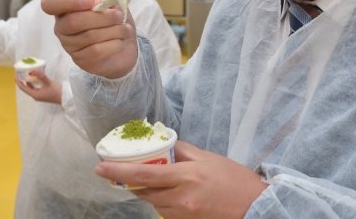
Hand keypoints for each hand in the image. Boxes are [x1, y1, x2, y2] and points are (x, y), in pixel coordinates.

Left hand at [15, 69, 61, 103]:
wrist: (66, 98)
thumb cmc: (57, 91)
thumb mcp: (48, 82)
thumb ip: (40, 76)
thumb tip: (32, 70)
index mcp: (34, 95)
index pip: (22, 87)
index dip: (18, 81)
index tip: (15, 74)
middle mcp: (35, 96)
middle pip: (25, 87)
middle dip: (22, 80)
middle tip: (20, 72)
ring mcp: (39, 95)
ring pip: (30, 87)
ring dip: (27, 81)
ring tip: (26, 73)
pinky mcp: (43, 94)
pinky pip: (35, 87)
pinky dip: (33, 82)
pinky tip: (35, 77)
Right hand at [41, 0, 137, 78]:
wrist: (125, 43)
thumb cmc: (112, 18)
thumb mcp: (109, 0)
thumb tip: (95, 0)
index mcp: (65, 8)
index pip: (50, 3)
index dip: (68, 0)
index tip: (90, 0)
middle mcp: (61, 27)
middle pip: (73, 21)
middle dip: (102, 17)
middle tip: (119, 15)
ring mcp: (69, 45)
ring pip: (89, 36)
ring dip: (113, 30)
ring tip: (125, 28)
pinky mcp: (81, 60)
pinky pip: (96, 51)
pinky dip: (114, 43)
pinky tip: (121, 40)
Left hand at [95, 141, 267, 218]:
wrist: (256, 208)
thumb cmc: (234, 180)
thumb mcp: (209, 158)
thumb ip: (183, 151)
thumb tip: (163, 144)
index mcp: (186, 177)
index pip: (144, 175)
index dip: (119, 172)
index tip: (100, 167)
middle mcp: (181, 199)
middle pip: (144, 192)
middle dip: (133, 182)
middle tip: (124, 172)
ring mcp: (183, 216)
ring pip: (153, 204)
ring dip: (150, 193)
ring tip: (160, 182)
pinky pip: (165, 214)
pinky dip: (164, 204)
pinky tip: (175, 196)